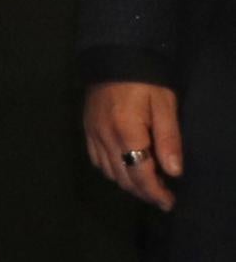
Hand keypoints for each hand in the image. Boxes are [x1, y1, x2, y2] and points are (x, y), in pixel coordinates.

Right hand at [91, 81, 186, 211]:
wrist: (113, 59)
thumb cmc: (145, 82)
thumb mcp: (164, 105)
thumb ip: (169, 139)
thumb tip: (174, 171)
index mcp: (127, 133)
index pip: (141, 174)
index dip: (156, 192)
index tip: (169, 202)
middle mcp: (106, 139)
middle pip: (124, 178)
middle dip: (144, 192)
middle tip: (162, 198)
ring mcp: (93, 135)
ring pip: (109, 173)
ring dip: (128, 184)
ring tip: (147, 185)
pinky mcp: (87, 131)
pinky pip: (97, 161)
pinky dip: (112, 171)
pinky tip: (124, 169)